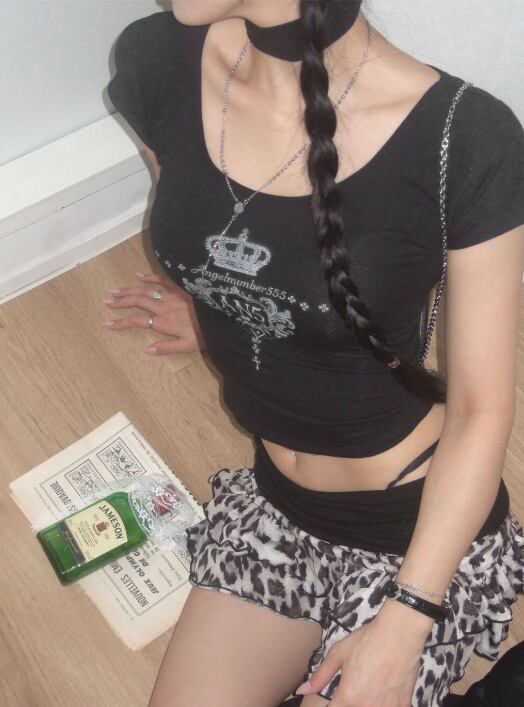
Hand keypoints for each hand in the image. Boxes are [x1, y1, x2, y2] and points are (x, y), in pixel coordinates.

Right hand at [102, 271, 205, 353]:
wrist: (224, 316)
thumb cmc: (208, 333)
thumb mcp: (189, 346)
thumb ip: (167, 348)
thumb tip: (147, 349)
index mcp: (164, 322)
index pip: (137, 321)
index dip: (121, 322)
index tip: (107, 323)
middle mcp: (164, 307)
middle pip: (137, 302)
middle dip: (120, 302)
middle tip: (106, 301)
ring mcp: (172, 295)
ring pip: (146, 290)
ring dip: (129, 290)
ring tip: (115, 291)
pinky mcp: (181, 287)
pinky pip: (162, 279)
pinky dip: (149, 276)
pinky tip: (138, 275)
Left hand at [295, 607, 427, 705]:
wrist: (399, 634)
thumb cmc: (367, 641)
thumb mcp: (338, 653)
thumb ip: (320, 676)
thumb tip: (302, 691)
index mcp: (347, 698)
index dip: (331, 706)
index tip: (335, 699)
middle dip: (349, 702)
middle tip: (353, 687)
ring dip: (366, 703)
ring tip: (367, 687)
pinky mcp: (402, 705)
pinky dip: (384, 703)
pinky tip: (382, 692)